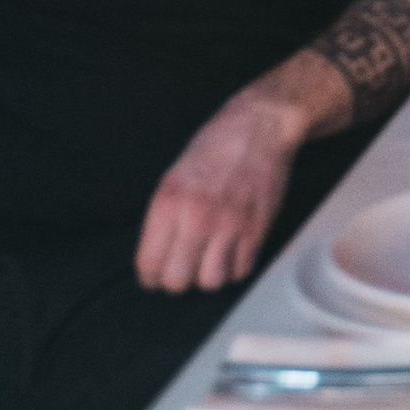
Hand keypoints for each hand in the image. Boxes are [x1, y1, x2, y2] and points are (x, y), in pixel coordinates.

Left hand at [133, 80, 311, 293]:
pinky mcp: (257, 229)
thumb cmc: (216, 147)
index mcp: (170, 202)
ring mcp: (230, 225)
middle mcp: (198, 217)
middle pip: (177, 280)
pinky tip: (231, 252)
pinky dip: (234, 268)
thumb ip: (165, 216)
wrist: (260, 128)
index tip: (154, 276)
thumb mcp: (174, 176)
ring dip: (208, 276)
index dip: (149, 276)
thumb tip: (157, 253)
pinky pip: (241, 270)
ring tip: (208, 261)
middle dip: (177, 280)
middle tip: (182, 270)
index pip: (149, 262)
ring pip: (211, 281)